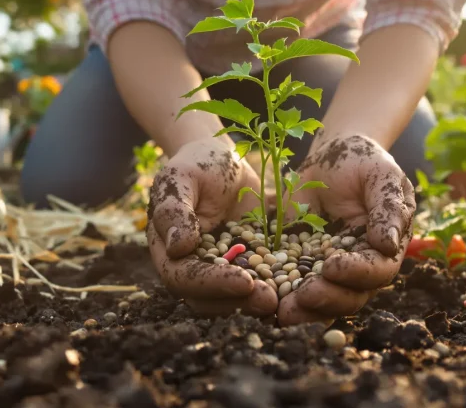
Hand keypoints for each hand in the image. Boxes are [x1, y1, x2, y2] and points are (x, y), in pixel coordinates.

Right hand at [147, 138, 278, 316]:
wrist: (225, 160)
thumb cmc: (196, 164)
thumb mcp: (182, 178)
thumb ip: (174, 211)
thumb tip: (177, 248)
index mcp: (168, 251)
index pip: (184, 278)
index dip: (212, 284)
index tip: (243, 283)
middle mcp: (192, 268)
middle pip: (208, 299)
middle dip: (239, 303)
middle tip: (270, 301)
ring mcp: (221, 271)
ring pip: (232, 300)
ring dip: (256, 304)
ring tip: (284, 300)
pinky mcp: (247, 267)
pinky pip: (258, 284)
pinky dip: (274, 290)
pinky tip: (297, 289)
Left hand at [277, 134, 415, 325]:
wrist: (330, 158)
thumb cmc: (364, 163)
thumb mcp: (382, 177)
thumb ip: (388, 208)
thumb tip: (388, 245)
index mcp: (384, 250)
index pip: (376, 272)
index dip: (357, 273)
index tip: (332, 267)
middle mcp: (358, 269)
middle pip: (348, 296)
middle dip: (327, 299)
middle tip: (304, 295)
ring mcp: (327, 271)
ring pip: (320, 301)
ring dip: (303, 310)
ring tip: (281, 311)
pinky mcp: (298, 265)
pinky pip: (289, 285)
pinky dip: (278, 295)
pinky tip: (261, 300)